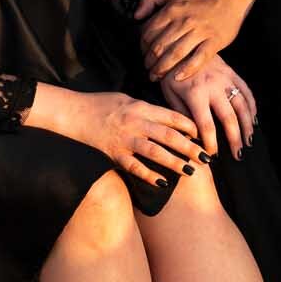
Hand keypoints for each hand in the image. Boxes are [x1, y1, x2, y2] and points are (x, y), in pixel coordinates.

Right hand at [25, 85, 207, 184]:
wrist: (73, 113)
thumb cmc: (101, 104)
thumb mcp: (126, 98)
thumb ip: (147, 108)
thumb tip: (169, 119)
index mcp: (140, 107)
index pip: (171, 117)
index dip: (189, 126)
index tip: (202, 135)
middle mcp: (135, 123)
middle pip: (169, 136)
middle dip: (190, 148)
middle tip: (206, 157)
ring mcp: (125, 140)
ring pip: (156, 153)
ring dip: (175, 163)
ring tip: (191, 171)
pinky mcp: (114, 154)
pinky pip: (135, 167)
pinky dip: (150, 176)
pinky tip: (163, 183)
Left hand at [135, 0, 255, 80]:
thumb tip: (137, 16)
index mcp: (172, 10)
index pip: (149, 32)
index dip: (142, 46)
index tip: (143, 53)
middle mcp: (184, 21)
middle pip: (160, 46)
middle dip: (150, 61)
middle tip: (148, 69)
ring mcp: (200, 32)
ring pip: (175, 54)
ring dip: (163, 69)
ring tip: (157, 76)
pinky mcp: (214, 42)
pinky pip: (198, 59)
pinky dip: (187, 70)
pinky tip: (177, 77)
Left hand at [160, 54, 256, 158]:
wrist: (181, 44)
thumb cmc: (171, 72)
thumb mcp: (169, 93)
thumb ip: (181, 114)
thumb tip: (190, 136)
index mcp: (195, 94)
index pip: (206, 125)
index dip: (211, 142)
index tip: (212, 155)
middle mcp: (213, 87)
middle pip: (229, 118)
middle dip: (234, 139)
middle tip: (238, 155)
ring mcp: (226, 79)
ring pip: (242, 106)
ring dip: (247, 125)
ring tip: (248, 141)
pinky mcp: (232, 73)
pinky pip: (247, 91)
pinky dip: (252, 107)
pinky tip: (253, 121)